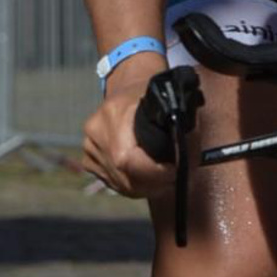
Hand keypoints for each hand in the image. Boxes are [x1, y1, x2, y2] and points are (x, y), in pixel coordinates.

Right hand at [80, 51, 175, 198]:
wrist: (127, 88)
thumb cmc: (150, 95)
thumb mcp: (168, 104)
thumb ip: (178, 130)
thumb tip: (187, 160)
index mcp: (112, 115)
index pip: (127, 160)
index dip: (154, 173)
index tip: (175, 171)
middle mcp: (94, 133)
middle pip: (125, 178)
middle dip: (155, 184)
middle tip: (175, 177)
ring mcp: (88, 148)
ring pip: (120, 184)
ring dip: (146, 187)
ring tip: (165, 178)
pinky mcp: (88, 159)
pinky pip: (113, 183)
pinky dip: (133, 185)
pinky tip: (147, 177)